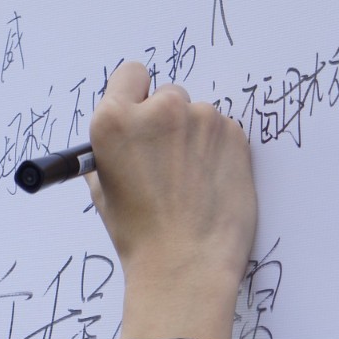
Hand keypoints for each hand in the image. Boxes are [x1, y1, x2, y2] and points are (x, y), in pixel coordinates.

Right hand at [86, 63, 256, 338]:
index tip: (140, 118)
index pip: (130, 74)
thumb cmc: (140, 236)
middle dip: (166, 122)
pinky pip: (223, 132)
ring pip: (198, 116)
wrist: (186, 265)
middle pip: (167, 95)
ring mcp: (202, 119)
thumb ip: (108, 153)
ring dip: (194, 139)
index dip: (135, 98)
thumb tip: (119, 139)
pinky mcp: (234, 134)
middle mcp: (159, 110)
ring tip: (188, 183)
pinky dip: (218, 152)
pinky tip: (208, 185)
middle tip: (165, 163)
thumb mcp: (103, 192)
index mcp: (114, 120)